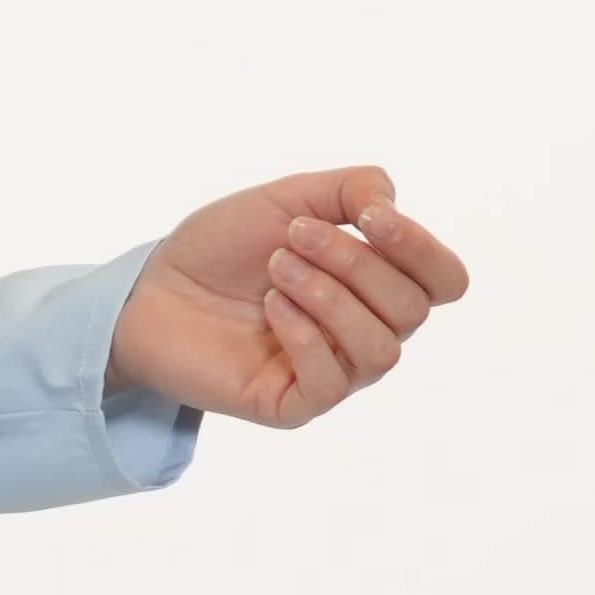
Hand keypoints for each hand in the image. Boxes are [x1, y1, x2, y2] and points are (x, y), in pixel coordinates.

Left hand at [105, 165, 469, 427]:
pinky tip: (272, 308)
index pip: (444, 280)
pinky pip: (332, 384)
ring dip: (332, 298)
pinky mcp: (295, 404)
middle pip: (412, 309)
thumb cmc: (222, 247)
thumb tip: (392, 209)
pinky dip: (306, 336)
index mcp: (376, 284)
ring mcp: (333, 372)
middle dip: (356, 263)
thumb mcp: (289, 199)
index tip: (369, 215)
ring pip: (382, 350)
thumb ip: (352, 189)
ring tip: (278, 269)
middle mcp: (365, 330)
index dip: (420, 247)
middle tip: (293, 239)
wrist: (150, 290)